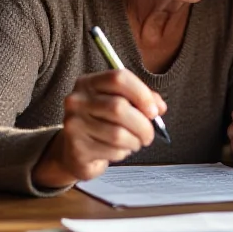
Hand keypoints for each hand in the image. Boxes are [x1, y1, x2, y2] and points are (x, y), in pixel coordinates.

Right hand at [32, 69, 166, 187]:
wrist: (75, 152)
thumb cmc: (103, 123)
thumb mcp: (122, 104)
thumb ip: (143, 100)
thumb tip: (159, 107)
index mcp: (89, 82)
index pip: (119, 78)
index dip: (142, 94)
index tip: (154, 111)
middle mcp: (77, 100)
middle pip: (119, 107)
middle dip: (143, 125)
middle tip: (149, 135)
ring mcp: (73, 124)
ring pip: (117, 133)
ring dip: (134, 141)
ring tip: (134, 142)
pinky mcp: (76, 148)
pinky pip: (111, 151)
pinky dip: (122, 153)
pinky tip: (118, 150)